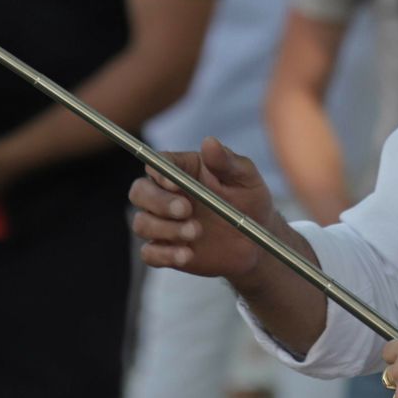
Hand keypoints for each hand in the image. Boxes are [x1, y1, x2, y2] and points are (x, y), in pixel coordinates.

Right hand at [129, 137, 280, 284]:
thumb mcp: (245, 178)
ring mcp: (163, 223)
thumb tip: (209, 142)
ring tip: (197, 232)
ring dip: (165, 229)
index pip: (157, 163)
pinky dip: (164, 254)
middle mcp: (166, 194)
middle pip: (139, 192)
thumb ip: (227, 161)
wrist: (257, 242)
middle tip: (186, 210)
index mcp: (183, 169)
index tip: (176, 183)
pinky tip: (187, 255)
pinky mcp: (166, 249)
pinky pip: (149, 253)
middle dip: (158, 201)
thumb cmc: (250, 200)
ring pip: (141, 223)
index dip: (159, 172)